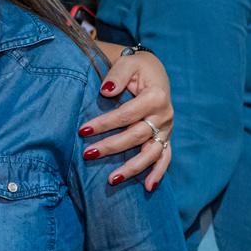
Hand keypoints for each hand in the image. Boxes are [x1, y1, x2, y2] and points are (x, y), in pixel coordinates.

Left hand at [80, 49, 172, 190]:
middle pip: (137, 136)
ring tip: (112, 179)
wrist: (153, 71)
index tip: (83, 130)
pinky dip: (159, 172)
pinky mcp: (166, 137)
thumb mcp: (128, 64)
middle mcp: (164, 115)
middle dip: (112, 147)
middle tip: (88, 154)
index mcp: (156, 96)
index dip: (105, 123)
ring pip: (151, 153)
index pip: (127, 115)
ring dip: (132, 168)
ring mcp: (167, 129)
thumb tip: (106, 91)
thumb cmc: (136, 67)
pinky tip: (149, 187)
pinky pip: (165, 157)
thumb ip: (117, 76)